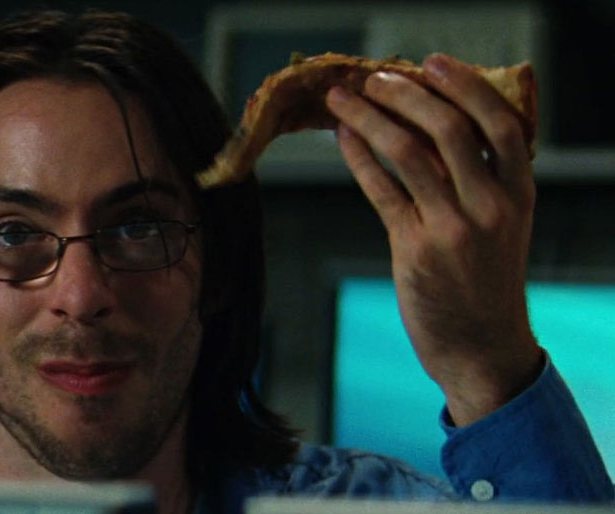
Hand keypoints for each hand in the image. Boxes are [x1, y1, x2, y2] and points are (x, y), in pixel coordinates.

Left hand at [325, 53, 542, 425]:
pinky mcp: (415, 249)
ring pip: (409, 153)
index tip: (432, 63)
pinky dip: (359, 158)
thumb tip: (430, 129)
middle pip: (448, 128)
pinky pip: (382, 190)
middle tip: (373, 77)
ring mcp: (453, 228)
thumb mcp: (503, 227)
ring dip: (370, 118)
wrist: (482, 348)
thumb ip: (479, 181)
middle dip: (405, 94)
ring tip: (342, 99)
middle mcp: (490, 206)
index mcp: (519, 193)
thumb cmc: (486, 282)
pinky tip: (343, 138)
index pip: (499, 122)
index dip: (465, 85)